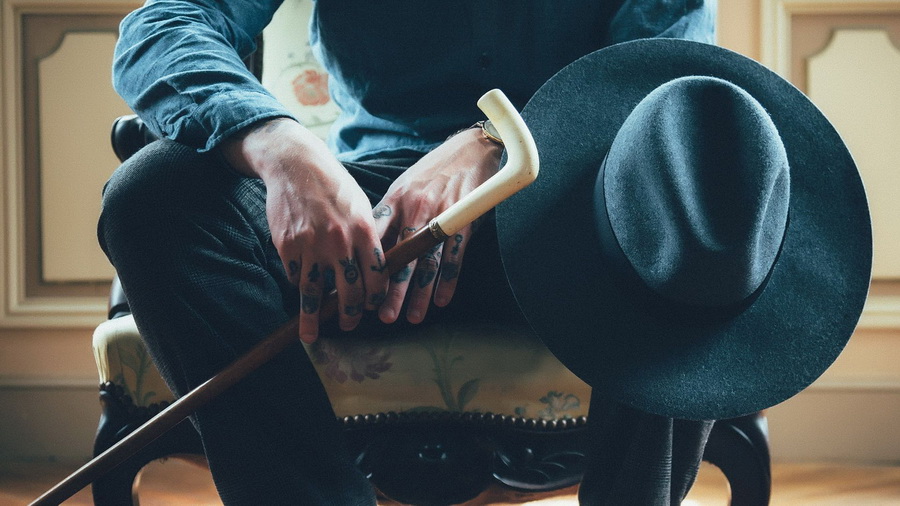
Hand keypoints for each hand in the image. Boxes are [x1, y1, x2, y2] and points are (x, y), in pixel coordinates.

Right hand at [220, 118, 388, 342]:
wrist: (296, 166)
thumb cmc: (334, 187)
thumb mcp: (361, 207)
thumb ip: (369, 238)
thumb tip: (376, 271)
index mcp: (364, 231)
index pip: (376, 276)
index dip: (376, 298)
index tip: (372, 308)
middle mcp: (340, 241)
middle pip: (348, 290)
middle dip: (349, 314)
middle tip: (348, 324)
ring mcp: (311, 245)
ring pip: (315, 292)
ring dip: (314, 316)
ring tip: (312, 334)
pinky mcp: (287, 245)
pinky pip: (295, 275)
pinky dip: (299, 285)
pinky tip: (301, 289)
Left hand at [374, 127, 501, 323]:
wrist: (471, 149)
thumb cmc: (433, 170)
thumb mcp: (403, 186)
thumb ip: (388, 215)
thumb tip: (370, 247)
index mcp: (396, 201)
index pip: (375, 239)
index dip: (365, 266)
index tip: (357, 290)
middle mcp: (416, 210)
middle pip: (401, 258)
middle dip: (391, 291)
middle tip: (382, 316)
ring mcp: (441, 218)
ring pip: (427, 263)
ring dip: (419, 294)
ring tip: (412, 317)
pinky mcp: (464, 222)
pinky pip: (454, 257)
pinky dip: (448, 281)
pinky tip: (441, 300)